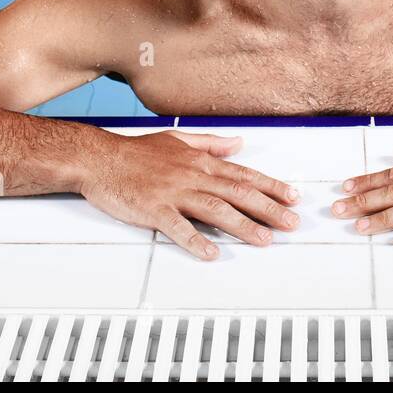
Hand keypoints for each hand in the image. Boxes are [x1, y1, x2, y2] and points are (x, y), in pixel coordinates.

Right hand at [79, 129, 300, 259]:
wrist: (99, 159)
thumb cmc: (136, 152)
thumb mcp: (177, 139)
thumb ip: (210, 143)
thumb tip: (238, 143)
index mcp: (199, 161)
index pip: (243, 174)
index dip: (271, 186)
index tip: (292, 197)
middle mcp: (192, 176)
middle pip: (238, 193)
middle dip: (269, 209)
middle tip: (291, 223)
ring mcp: (174, 193)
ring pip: (216, 209)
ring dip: (243, 226)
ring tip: (264, 240)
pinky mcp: (154, 209)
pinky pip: (178, 227)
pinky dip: (195, 240)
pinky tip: (210, 253)